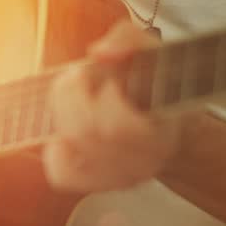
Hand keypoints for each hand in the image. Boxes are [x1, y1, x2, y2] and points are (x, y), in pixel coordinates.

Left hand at [44, 21, 181, 191]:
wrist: (170, 128)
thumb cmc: (157, 84)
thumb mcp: (151, 50)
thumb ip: (128, 40)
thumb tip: (99, 53)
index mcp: (161, 130)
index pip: (119, 125)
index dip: (101, 93)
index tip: (99, 73)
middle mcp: (143, 162)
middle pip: (86, 133)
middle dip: (70, 95)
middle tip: (76, 76)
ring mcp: (119, 178)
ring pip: (71, 149)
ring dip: (62, 113)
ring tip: (73, 96)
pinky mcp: (95, 185)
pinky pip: (60, 174)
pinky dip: (55, 149)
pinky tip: (67, 132)